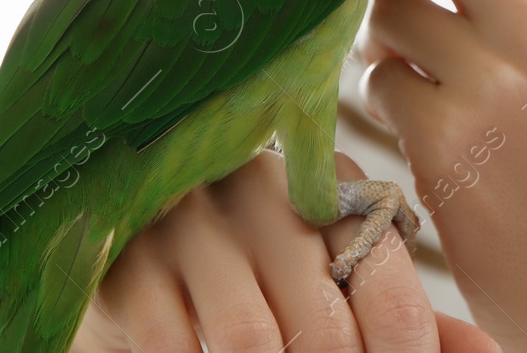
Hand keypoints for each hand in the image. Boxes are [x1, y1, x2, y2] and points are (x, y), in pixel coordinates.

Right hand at [69, 148, 500, 352]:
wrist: (121, 254)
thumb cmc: (248, 280)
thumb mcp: (329, 289)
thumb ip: (405, 322)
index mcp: (326, 188)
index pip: (388, 283)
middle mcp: (260, 188)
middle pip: (324, 325)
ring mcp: (187, 220)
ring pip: (252, 341)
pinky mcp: (125, 260)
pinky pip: (171, 345)